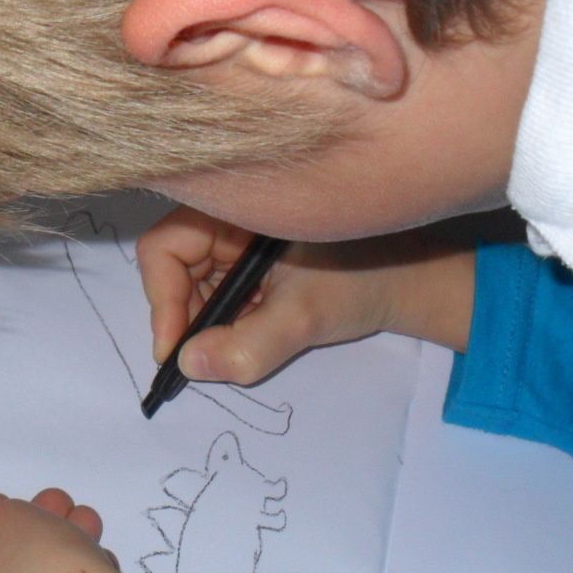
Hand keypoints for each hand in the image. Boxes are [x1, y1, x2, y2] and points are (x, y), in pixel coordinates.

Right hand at [138, 205, 476, 384]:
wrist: (410, 284)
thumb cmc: (364, 281)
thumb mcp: (305, 316)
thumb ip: (249, 345)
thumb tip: (188, 365)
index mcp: (236, 207)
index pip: (164, 249)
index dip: (162, 300)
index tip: (174, 350)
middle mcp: (228, 219)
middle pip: (173, 269)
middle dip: (186, 316)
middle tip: (204, 358)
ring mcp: (236, 244)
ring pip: (192, 288)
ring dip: (208, 324)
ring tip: (246, 340)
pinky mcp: (249, 266)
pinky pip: (217, 297)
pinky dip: (227, 323)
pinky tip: (257, 331)